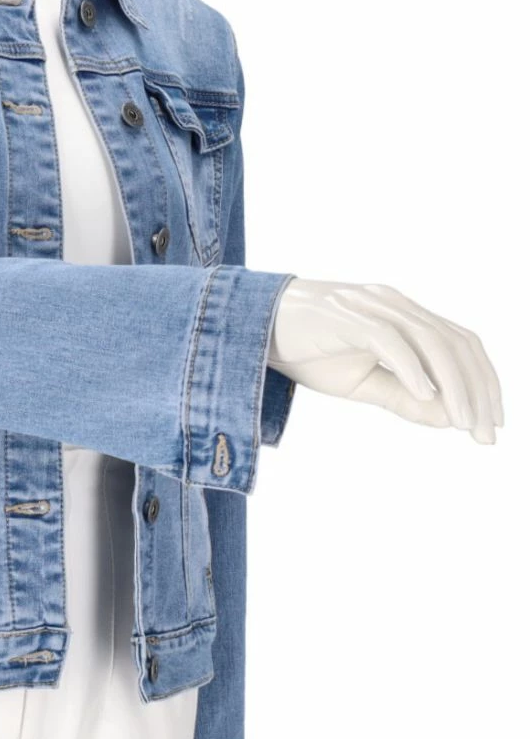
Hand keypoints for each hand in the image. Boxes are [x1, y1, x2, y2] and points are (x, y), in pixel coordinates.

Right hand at [268, 280, 502, 442]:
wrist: (249, 328)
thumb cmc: (307, 352)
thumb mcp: (360, 382)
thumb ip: (403, 397)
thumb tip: (450, 419)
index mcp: (405, 316)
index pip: (460, 344)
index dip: (484, 382)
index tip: (490, 424)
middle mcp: (396, 304)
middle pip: (455, 343)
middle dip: (478, 389)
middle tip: (486, 434)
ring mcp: (371, 306)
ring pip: (430, 341)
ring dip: (453, 385)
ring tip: (463, 423)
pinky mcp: (346, 315)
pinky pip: (388, 340)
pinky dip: (412, 368)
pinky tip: (425, 396)